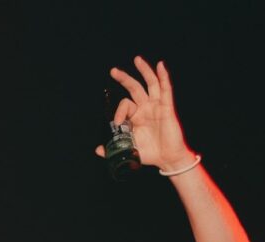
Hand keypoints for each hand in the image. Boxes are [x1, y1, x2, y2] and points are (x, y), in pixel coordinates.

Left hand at [94, 56, 195, 172]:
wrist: (167, 160)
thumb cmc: (150, 153)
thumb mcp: (128, 149)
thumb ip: (112, 148)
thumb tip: (97, 150)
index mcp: (136, 116)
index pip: (125, 105)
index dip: (119, 111)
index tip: (117, 122)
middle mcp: (146, 108)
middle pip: (135, 88)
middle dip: (124, 79)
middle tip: (113, 71)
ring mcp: (157, 106)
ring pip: (151, 84)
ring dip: (144, 70)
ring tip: (137, 59)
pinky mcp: (167, 108)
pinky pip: (166, 89)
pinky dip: (163, 76)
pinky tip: (160, 65)